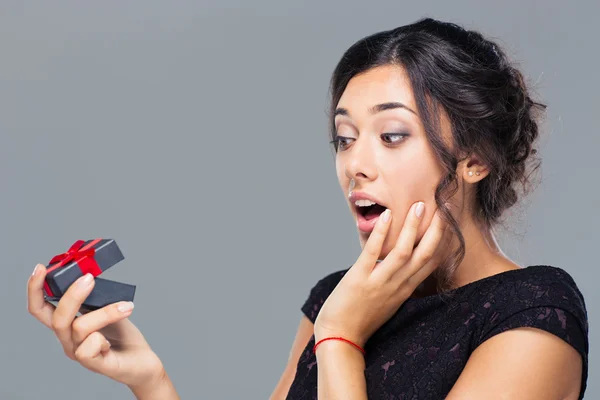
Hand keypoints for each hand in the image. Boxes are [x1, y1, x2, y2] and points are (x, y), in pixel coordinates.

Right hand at [27, 264, 165, 390]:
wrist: (141, 360)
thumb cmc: (122, 334)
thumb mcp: (106, 307)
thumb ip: (94, 296)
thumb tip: (89, 275)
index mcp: (67, 324)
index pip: (41, 308)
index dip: (35, 289)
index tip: (40, 268)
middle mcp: (68, 339)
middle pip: (55, 318)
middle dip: (72, 295)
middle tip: (89, 278)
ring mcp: (79, 353)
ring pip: (79, 327)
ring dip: (105, 313)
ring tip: (126, 307)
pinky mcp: (94, 364)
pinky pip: (89, 349)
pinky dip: (103, 339)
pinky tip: (112, 341)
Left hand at [314, 202, 450, 347]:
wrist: (340, 338)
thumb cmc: (362, 318)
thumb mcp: (389, 301)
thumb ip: (398, 282)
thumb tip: (403, 262)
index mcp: (406, 289)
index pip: (431, 262)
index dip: (442, 239)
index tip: (448, 219)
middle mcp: (397, 285)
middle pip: (424, 254)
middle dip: (435, 229)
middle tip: (442, 206)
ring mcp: (379, 282)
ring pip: (403, 252)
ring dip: (412, 228)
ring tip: (418, 206)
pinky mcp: (359, 279)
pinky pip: (373, 253)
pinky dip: (380, 234)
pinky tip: (387, 216)